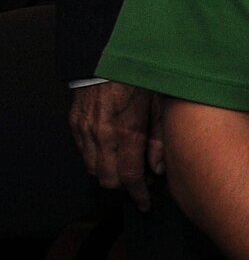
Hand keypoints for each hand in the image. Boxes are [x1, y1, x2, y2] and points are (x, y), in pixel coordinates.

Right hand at [69, 80, 162, 209]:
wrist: (107, 55)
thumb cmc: (140, 77)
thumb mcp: (162, 105)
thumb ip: (160, 139)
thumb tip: (158, 168)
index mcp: (127, 131)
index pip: (130, 177)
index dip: (138, 195)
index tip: (145, 204)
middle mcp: (103, 135)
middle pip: (108, 179)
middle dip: (124, 186)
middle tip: (140, 183)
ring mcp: (86, 130)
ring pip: (93, 169)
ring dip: (110, 173)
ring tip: (127, 166)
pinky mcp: (75, 124)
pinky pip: (84, 153)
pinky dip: (97, 159)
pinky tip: (112, 152)